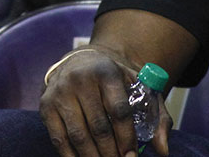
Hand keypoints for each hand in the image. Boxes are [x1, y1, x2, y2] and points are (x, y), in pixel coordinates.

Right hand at [39, 46, 171, 156]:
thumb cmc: (115, 80)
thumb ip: (157, 116)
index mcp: (106, 72)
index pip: (119, 111)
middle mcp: (80, 79)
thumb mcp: (139, 87)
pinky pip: (59, 139)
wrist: (81, 61)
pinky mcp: (46, 106)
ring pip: (78, 136)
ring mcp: (60, 92)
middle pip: (99, 127)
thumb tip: (163, 149)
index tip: (131, 156)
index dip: (126, 138)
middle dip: (111, 153)